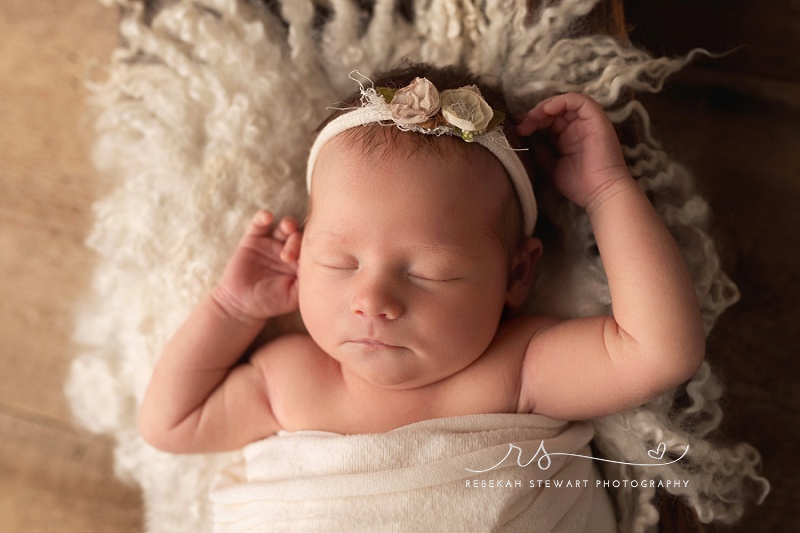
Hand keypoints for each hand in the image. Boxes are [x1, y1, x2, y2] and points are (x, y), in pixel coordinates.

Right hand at [213, 210, 300, 321]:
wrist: (243, 304)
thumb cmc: (272, 302)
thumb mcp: (293, 295)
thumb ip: (306, 281)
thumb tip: (320, 266)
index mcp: (301, 261)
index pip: (311, 249)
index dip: (310, 250)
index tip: (301, 262)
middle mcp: (289, 249)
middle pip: (300, 235)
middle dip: (296, 241)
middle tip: (287, 256)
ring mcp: (272, 242)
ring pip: (285, 226)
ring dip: (288, 223)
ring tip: (287, 227)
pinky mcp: (253, 239)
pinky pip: (260, 223)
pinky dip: (263, 217)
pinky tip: (267, 217)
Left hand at [516, 93, 630, 209]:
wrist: (600, 192)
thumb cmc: (578, 184)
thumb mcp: (550, 165)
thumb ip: (540, 149)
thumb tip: (528, 135)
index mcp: (567, 138)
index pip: (547, 122)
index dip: (532, 122)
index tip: (519, 131)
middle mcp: (577, 127)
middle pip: (553, 111)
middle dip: (535, 115)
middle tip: (523, 126)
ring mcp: (586, 122)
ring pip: (563, 103)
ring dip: (545, 107)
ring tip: (532, 118)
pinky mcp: (596, 118)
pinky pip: (579, 101)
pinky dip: (561, 101)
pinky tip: (547, 110)